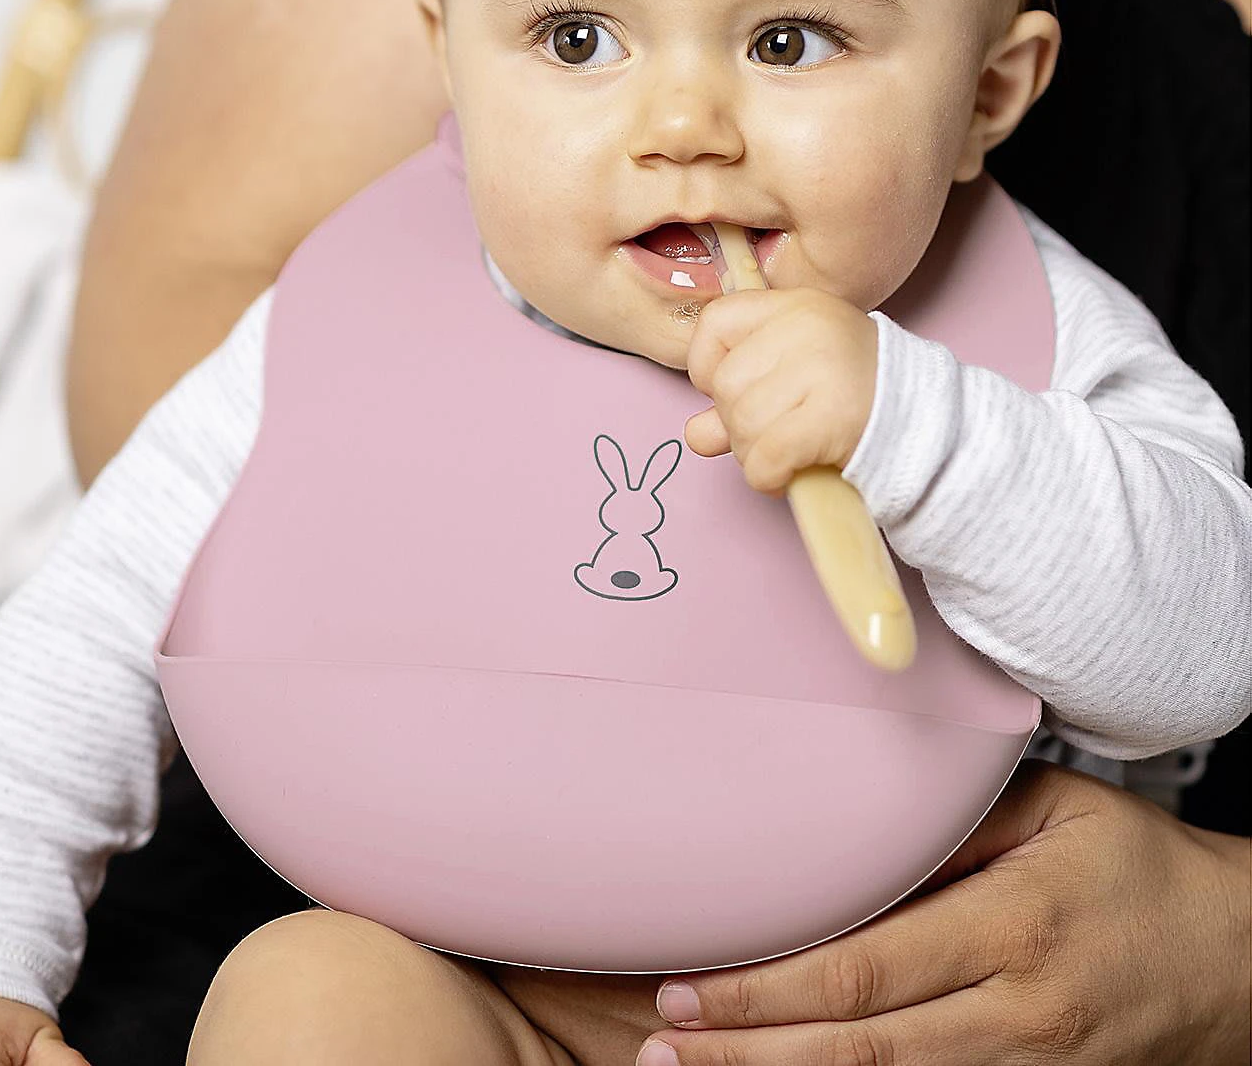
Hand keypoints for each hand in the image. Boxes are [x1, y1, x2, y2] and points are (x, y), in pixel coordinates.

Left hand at [638, 761, 1251, 1065]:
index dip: (768, 990)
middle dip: (748, 1051)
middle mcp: (1018, 1013)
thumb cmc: (1137, 870)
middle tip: (660, 1044)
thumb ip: (950, 822)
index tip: (689, 987)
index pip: (865, 971)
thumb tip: (844, 826)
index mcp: (1013, 927)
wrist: (1241, 961)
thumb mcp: (1055, 811)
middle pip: (858, 1046)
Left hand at [683, 288, 877, 493]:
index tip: (730, 391)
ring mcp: (822, 369)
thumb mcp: (799, 378)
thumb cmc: (858, 397)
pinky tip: (786, 476)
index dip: (707, 365)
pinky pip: (765, 457)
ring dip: (752, 454)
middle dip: (736, 423)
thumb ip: (743, 397)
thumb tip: (697, 433)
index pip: (715, 322)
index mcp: (796, 307)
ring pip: (742, 423)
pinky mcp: (831, 416)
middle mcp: (807, 328)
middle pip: (725, 384)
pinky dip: (766, 477)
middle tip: (771, 434)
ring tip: (785, 455)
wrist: (928, 423)